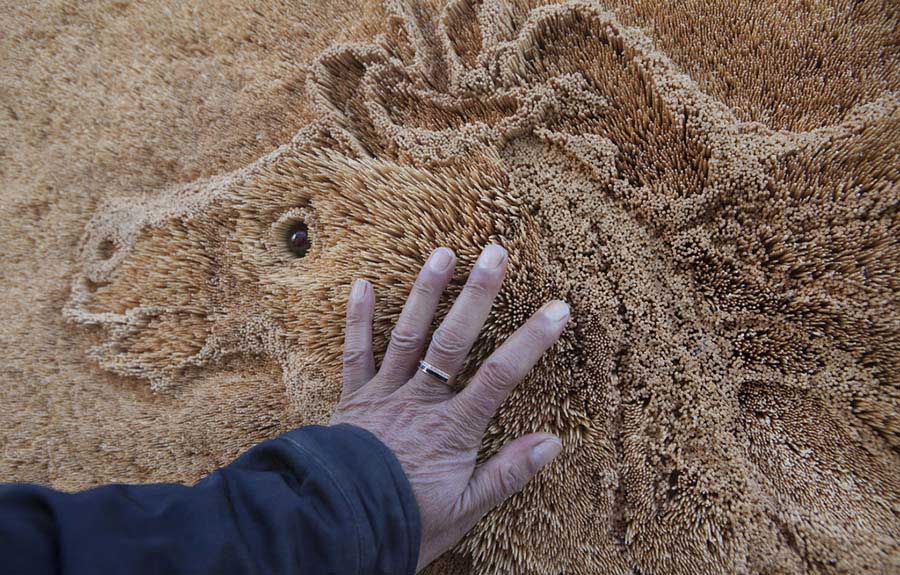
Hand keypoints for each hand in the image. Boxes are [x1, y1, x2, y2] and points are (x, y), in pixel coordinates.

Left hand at [329, 244, 567, 570]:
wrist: (338, 527)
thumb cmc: (407, 521)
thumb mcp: (466, 510)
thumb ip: (507, 473)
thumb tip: (552, 442)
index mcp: (452, 428)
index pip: (500, 375)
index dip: (532, 340)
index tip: (558, 308)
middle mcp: (420, 401)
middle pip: (453, 340)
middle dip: (477, 294)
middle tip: (496, 253)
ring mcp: (384, 394)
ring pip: (407, 335)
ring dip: (425, 292)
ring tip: (442, 252)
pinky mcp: (353, 398)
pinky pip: (355, 353)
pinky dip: (356, 319)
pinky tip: (360, 283)